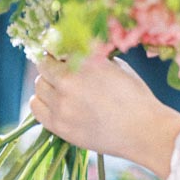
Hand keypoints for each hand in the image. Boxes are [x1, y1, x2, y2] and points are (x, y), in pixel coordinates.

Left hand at [30, 55, 179, 178]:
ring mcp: (61, 104)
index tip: (64, 56)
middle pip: (43, 66)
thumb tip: (76, 55)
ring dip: (47, 84)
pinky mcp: (58, 125)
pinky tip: (55, 103)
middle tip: (64, 73)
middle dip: (53, 67)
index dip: (60, 52)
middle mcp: (69, 80)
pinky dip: (41, 101)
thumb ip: (93, 59)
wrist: (144, 132)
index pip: (57, 48)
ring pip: (38, 85)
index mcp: (87, 62)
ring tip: (62, 90)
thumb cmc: (136, 98)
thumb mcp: (118, 68)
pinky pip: (35, 106)